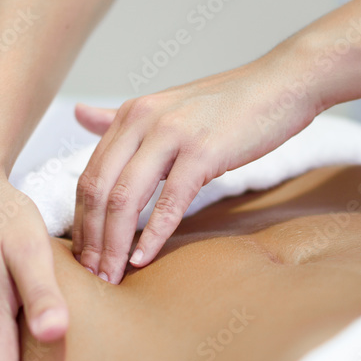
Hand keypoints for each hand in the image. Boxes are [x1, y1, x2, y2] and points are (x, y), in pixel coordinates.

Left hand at [72, 57, 318, 282]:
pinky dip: (153, 235)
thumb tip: (78, 115)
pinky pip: (170, 201)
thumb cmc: (229, 105)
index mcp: (131, 115)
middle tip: (93, 276)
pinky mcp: (203, 151)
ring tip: (112, 276)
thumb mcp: (168, 108)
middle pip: (98, 190)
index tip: (84, 256)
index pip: (89, 176)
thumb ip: (122, 119)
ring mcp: (172, 134)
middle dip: (92, 240)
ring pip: (125, 198)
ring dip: (114, 244)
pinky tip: (143, 259)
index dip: (81, 221)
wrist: (282, 84)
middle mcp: (142, 120)